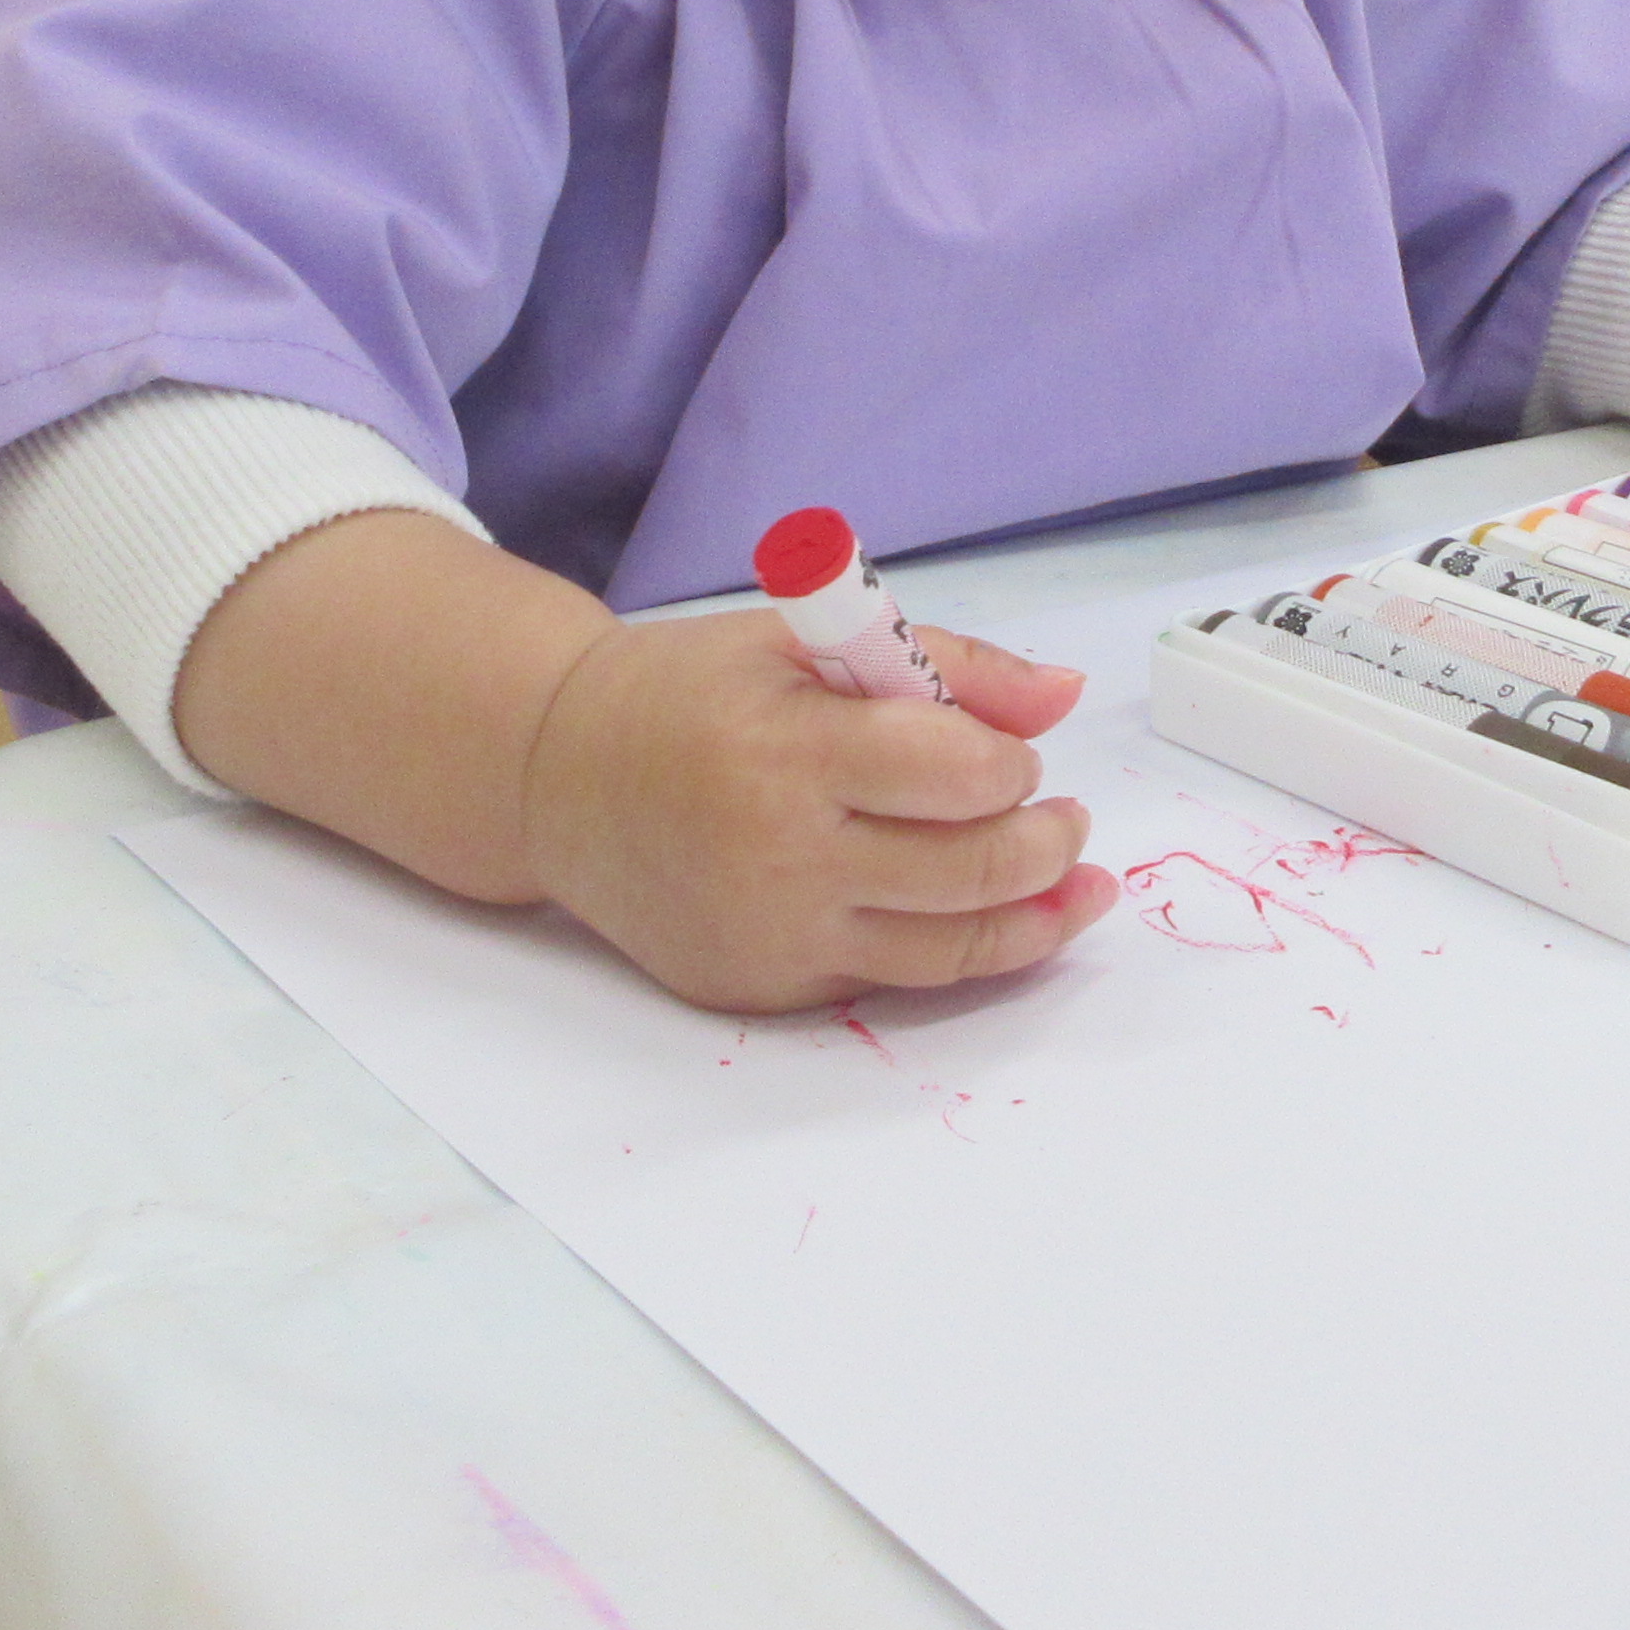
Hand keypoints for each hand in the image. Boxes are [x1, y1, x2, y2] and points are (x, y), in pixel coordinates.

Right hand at [514, 609, 1115, 1012]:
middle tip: (1067, 820)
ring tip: (1072, 881)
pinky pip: (893, 980)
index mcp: (785, 752)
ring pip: (950, 949)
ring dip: (1036, 917)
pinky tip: (998, 920)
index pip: (954, 773)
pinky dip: (958, 950)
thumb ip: (944, 663)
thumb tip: (1065, 698)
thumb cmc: (686, 696)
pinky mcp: (764, 988)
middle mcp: (779, 858)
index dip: (1011, 764)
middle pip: (968, 872)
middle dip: (1046, 845)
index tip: (1015, 753)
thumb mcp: (803, 641)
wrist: (557, 781)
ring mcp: (773, 936)